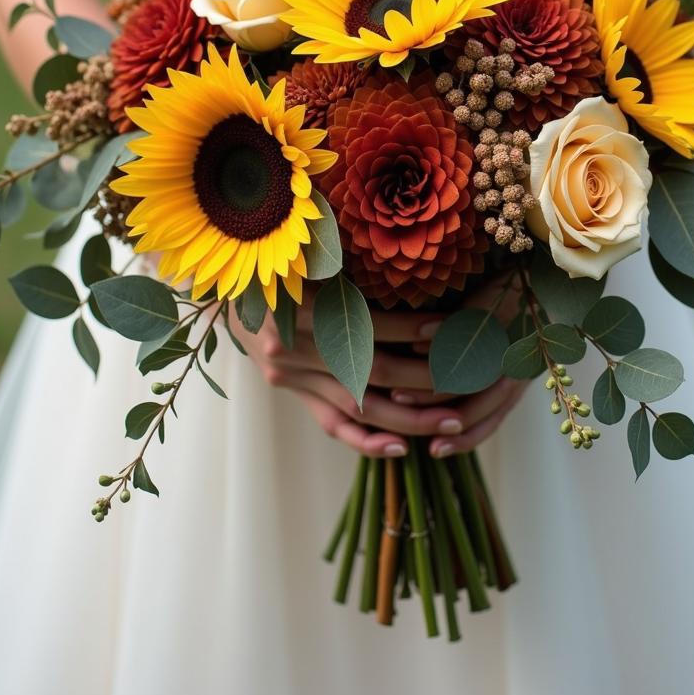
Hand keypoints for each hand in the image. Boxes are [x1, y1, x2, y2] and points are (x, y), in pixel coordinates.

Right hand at [231, 273, 526, 458]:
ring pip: (358, 406)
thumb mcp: (308, 246)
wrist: (222, 282)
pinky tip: (400, 449)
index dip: (414, 329)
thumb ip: (349, 252)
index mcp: (299, 306)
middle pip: (372, 372)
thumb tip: (408, 246)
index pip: (370, 324)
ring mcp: (290, 374)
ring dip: (409, 419)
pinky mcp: (289, 389)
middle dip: (426, 379)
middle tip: (471, 380)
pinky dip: (365, 440)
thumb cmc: (277, 254)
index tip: (455, 329)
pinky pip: (331, 423)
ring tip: (453, 422)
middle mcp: (293, 347)